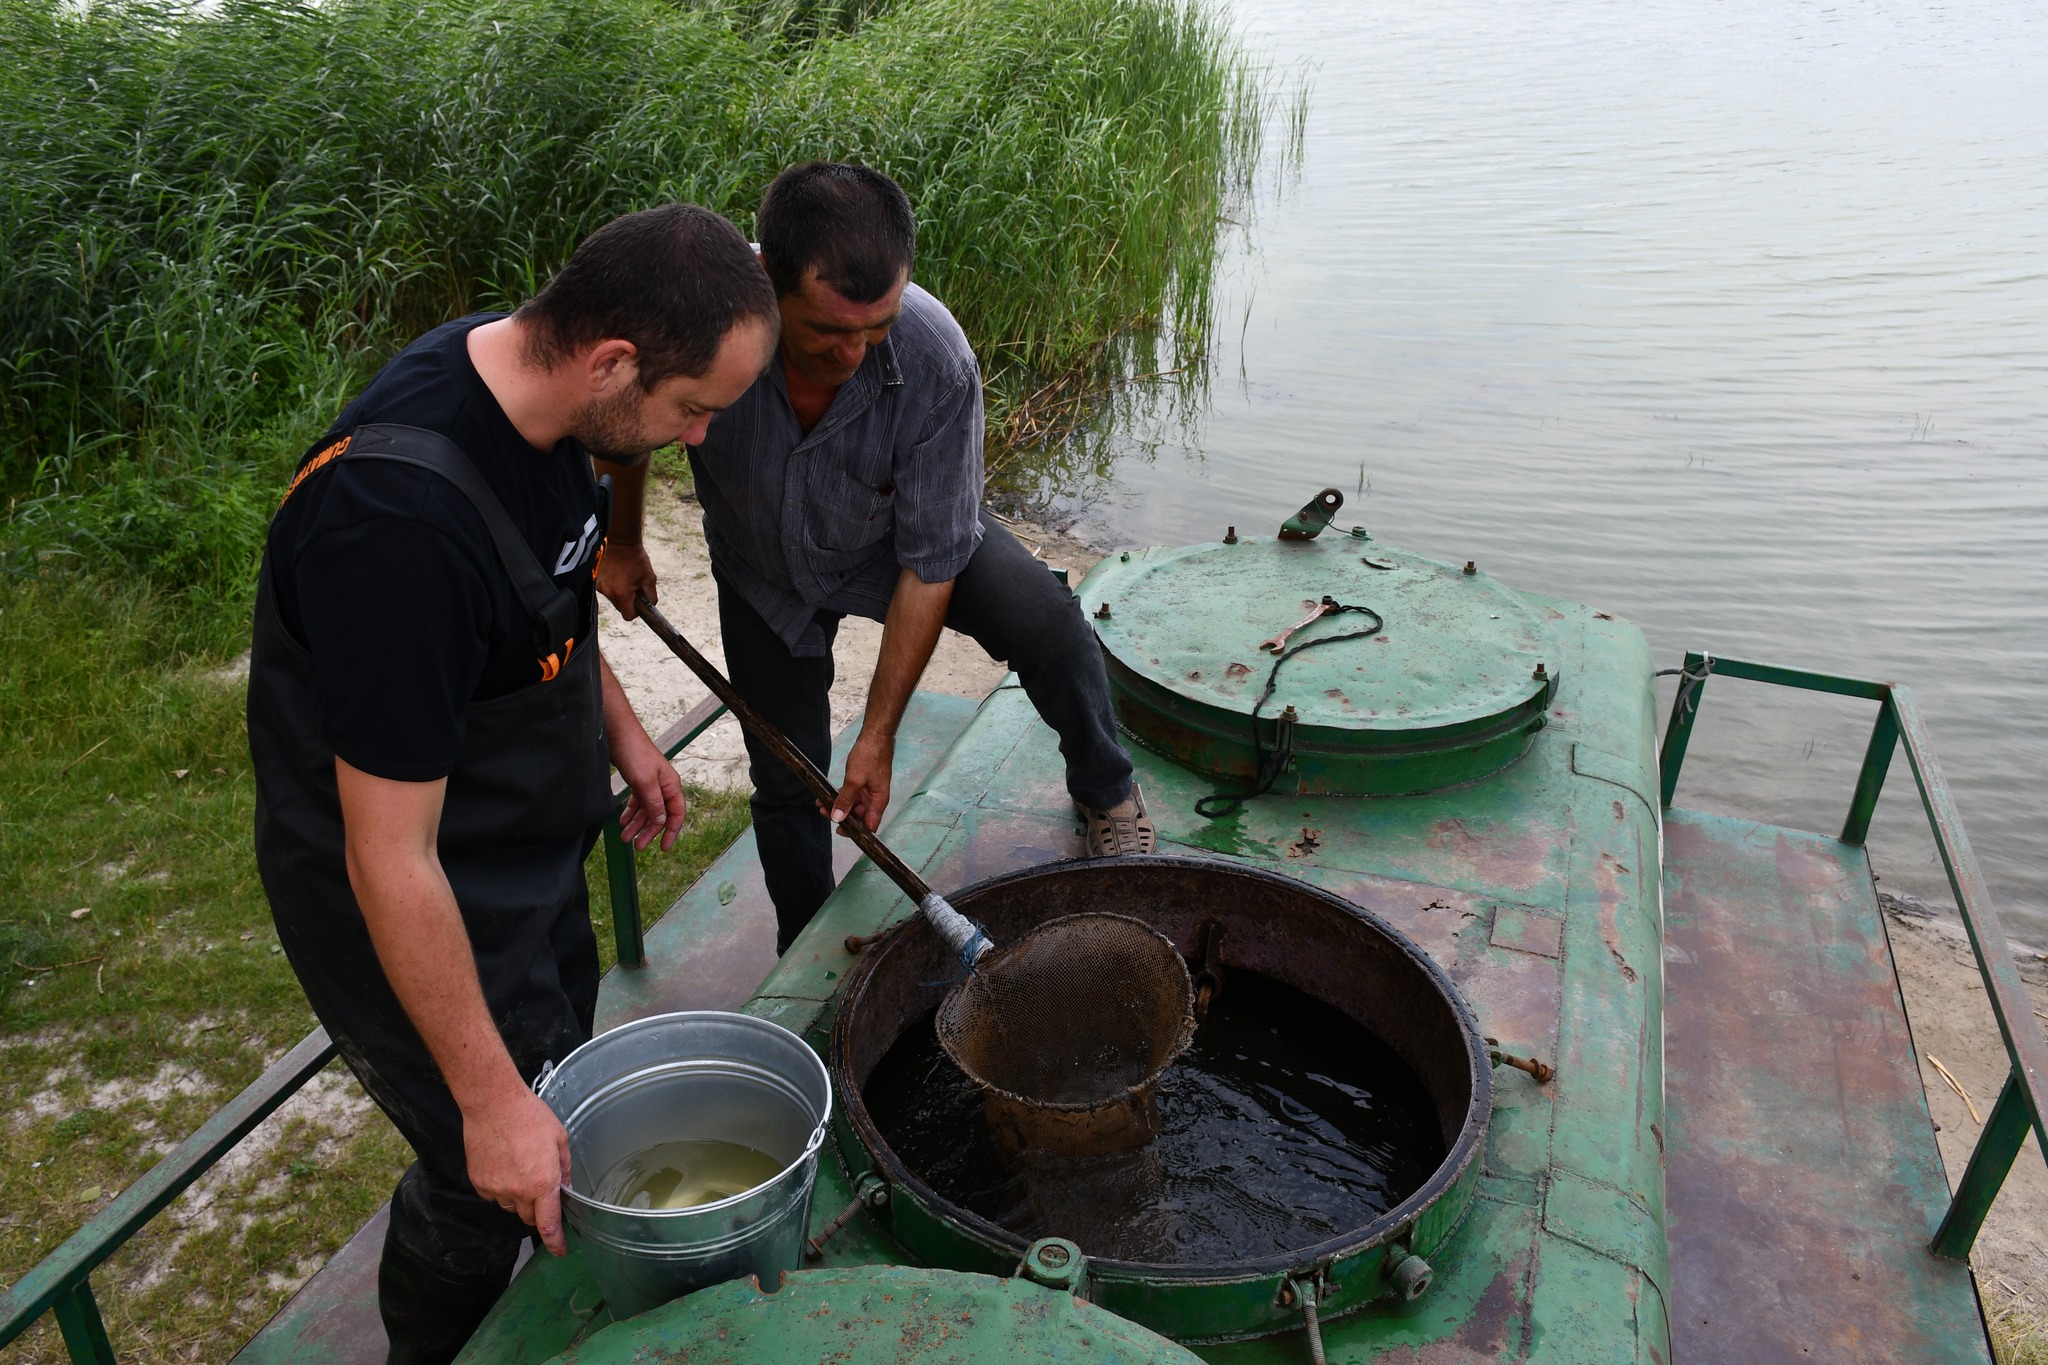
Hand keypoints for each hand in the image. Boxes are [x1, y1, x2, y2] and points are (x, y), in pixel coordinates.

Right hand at [463, 1084, 574, 1255]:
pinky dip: (500, 1187)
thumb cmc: (529, 1116)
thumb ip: (563, 1167)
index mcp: (543, 1183)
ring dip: (517, 1197)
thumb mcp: (559, 1138)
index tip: (559, 1251)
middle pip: (528, 1217)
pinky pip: (492, 1195)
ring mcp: (496, 1188)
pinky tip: (503, 1164)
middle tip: (538, 1187)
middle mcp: (518, 1191)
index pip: (549, 1224)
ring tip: (519, 1167)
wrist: (493, 1104)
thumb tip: (566, 1186)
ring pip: (510, 1206)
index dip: (555, 1242)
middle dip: (537, 1209)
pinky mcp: (479, 1182)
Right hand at [597, 542, 655, 619]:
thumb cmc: (637, 560)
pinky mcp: (597, 582)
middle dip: (629, 601)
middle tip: (635, 587)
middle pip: (620, 608)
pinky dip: (614, 587)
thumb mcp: (650, 579)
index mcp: (622, 594)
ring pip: (614, 599)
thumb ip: (651, 597)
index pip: (628, 616)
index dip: (636, 612)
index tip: (640, 603)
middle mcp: (609, 593)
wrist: (621, 543)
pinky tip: (619, 575)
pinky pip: (608, 591)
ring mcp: (601, 587)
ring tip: (627, 579)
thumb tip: (649, 606)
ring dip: (621, 594)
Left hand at [614, 731, 685, 850]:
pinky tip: (622, 821)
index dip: (671, 831)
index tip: (664, 848)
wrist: (617, 733)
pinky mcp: (637, 780)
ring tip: (625, 837)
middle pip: (659, 815)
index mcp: (670, 785)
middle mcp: (662, 786)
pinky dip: (630, 813)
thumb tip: (661, 821)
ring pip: (647, 810)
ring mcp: (650, 783)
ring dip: (637, 824)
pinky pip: (637, 802)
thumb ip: (654, 802)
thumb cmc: (635, 753)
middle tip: (637, 846)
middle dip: (649, 831)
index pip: (676, 813)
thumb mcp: (645, 781)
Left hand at [830, 729, 894, 832]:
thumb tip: (838, 818)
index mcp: (878, 801)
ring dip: (839, 806)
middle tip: (825, 813)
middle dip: (843, 817)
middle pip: (860, 816)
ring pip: (854, 805)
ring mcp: (869, 791)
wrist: (875, 736)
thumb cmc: (869, 757)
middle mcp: (875, 799)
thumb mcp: (854, 780)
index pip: (870, 826)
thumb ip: (846, 800)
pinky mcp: (863, 783)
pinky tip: (827, 796)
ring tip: (822, 804)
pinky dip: (840, 796)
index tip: (840, 830)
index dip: (856, 832)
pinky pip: (852, 795)